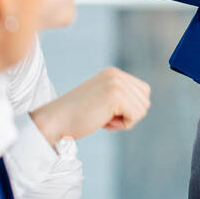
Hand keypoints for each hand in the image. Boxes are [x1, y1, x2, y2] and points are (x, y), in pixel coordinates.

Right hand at [31, 67, 151, 144]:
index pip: (143, 92)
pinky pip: (135, 116)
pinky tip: (103, 122)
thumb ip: (121, 97)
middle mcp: (117, 74)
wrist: (54, 121)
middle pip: (145, 101)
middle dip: (128, 115)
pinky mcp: (116, 95)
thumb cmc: (76, 116)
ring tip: (101, 118)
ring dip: (124, 121)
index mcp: (113, 73)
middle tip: (103, 116)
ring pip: (142, 110)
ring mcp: (117, 83)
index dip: (129, 109)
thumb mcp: (101, 100)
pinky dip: (122, 125)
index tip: (106, 111)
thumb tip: (144, 105)